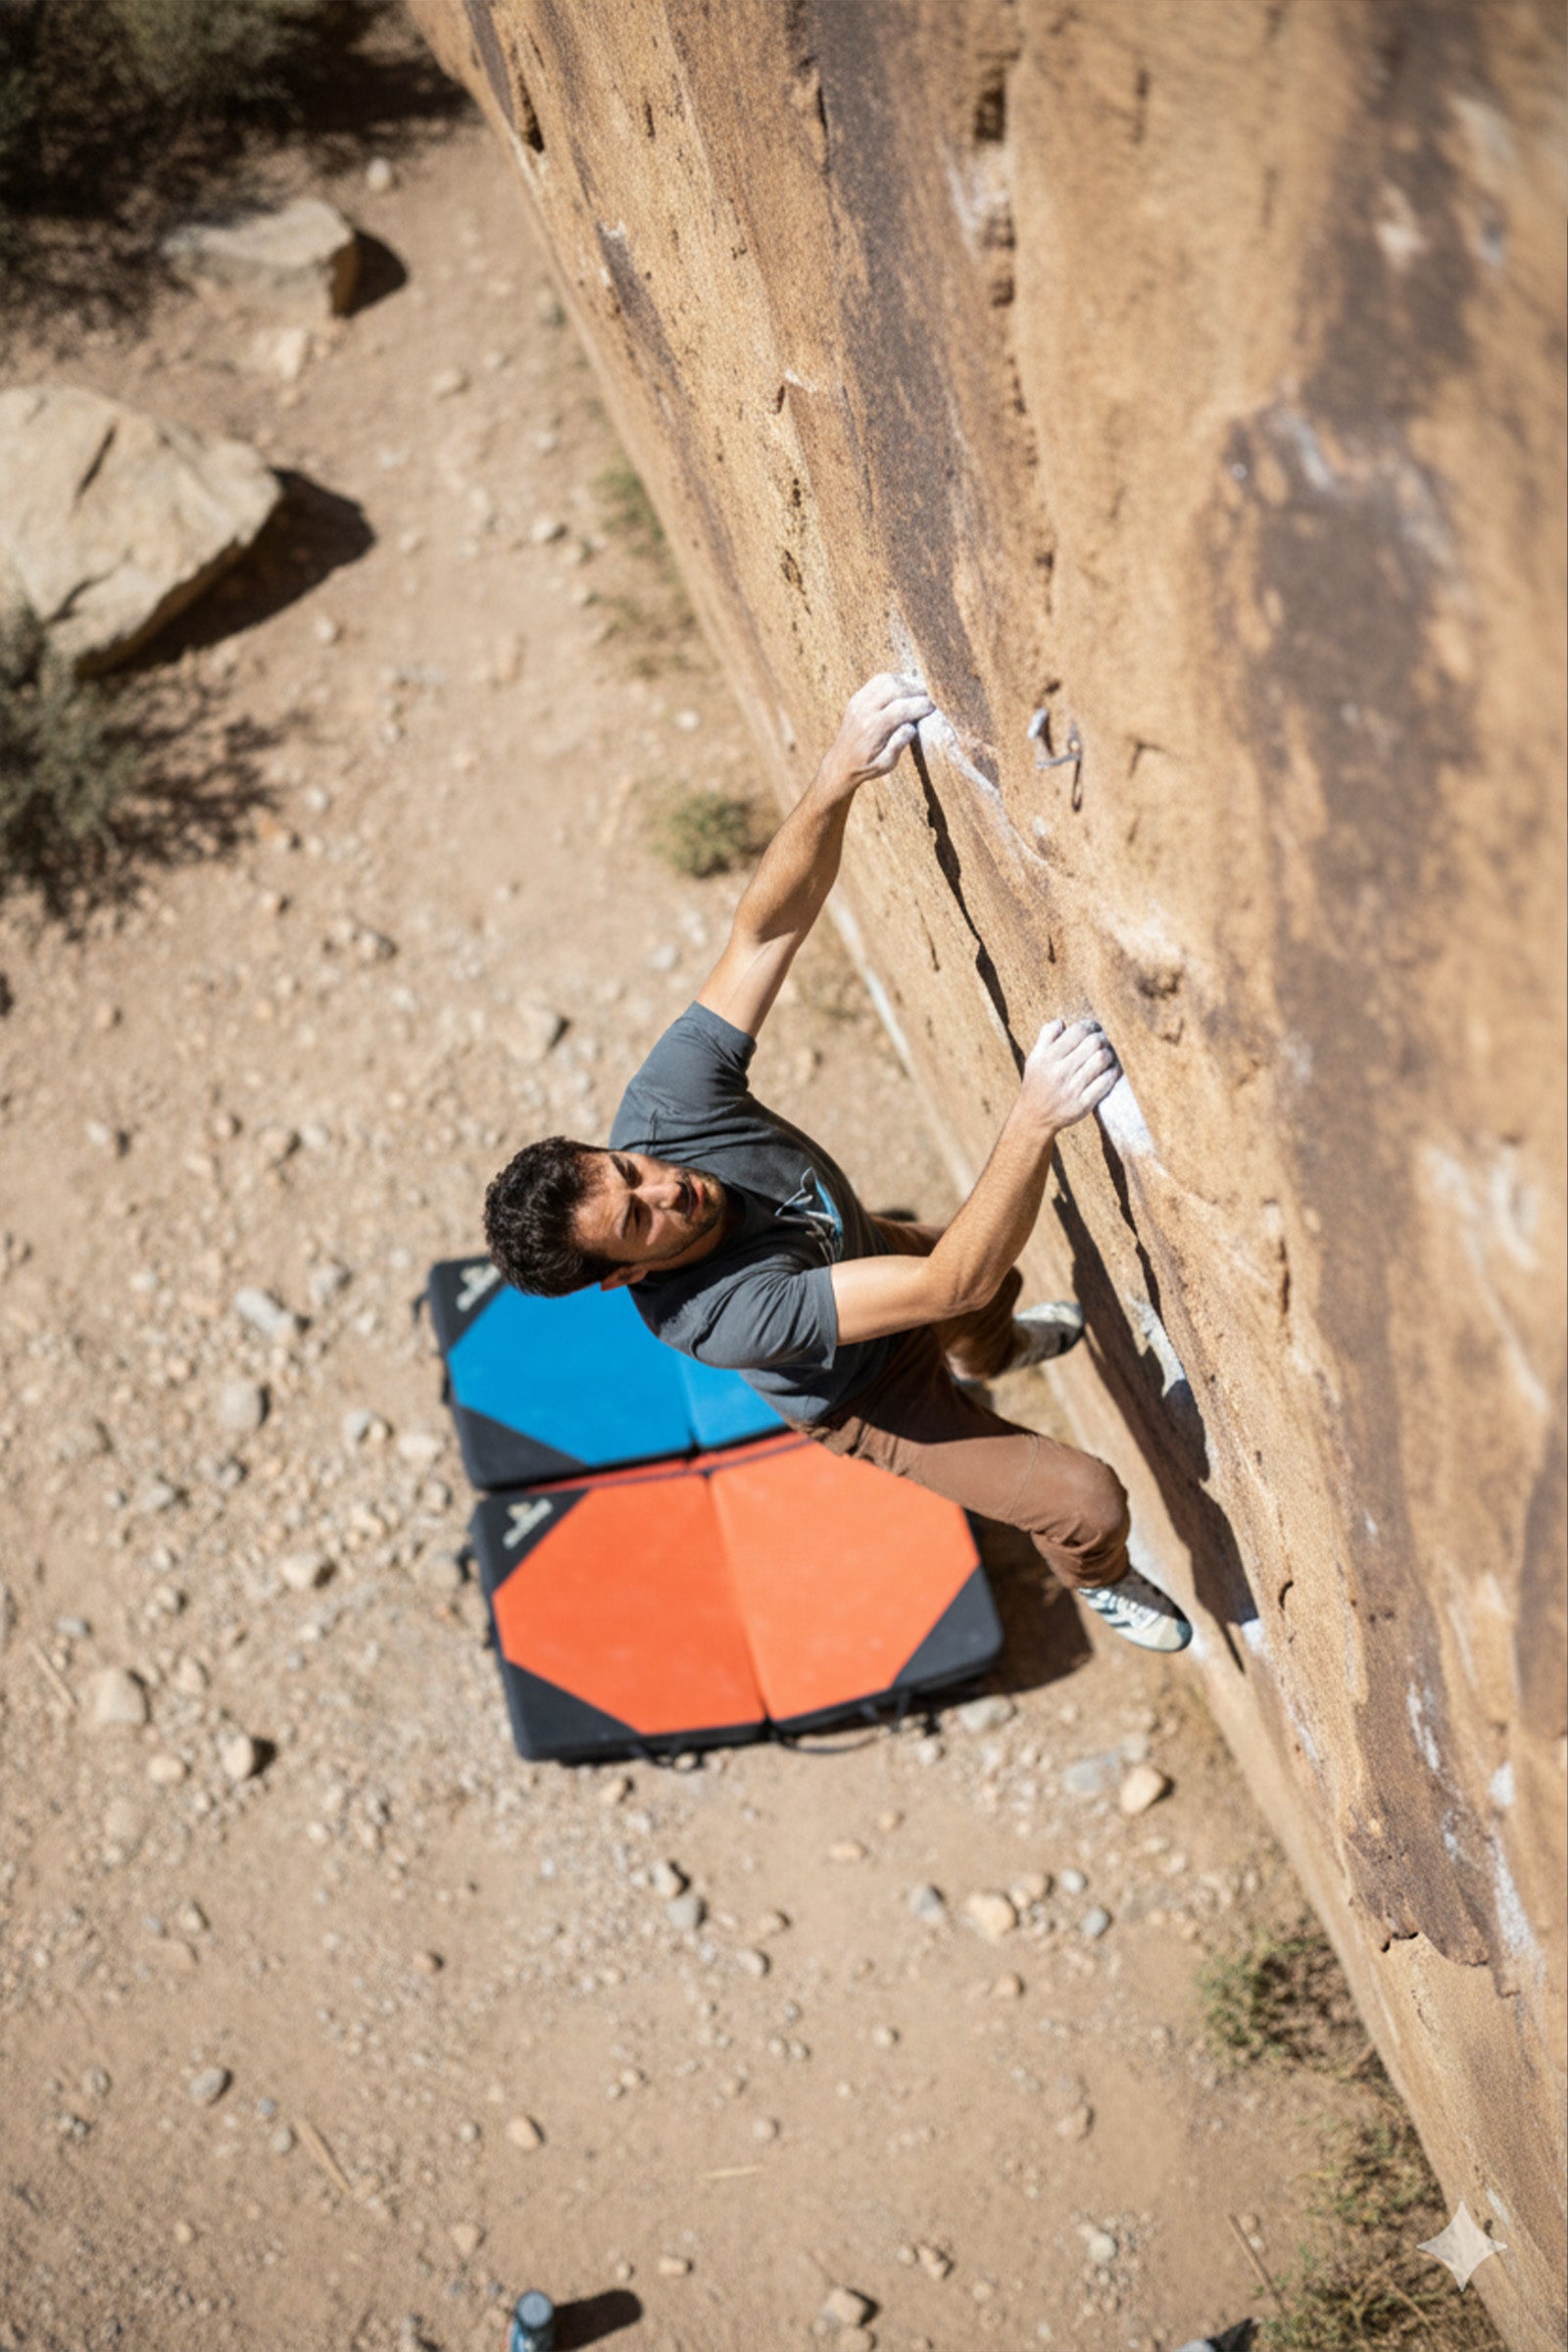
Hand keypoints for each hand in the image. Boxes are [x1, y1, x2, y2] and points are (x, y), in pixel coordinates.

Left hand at [826, 672, 934, 783]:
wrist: (841, 762)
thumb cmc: (867, 766)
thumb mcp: (886, 765)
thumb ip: (898, 745)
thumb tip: (911, 727)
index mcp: (872, 730)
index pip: (901, 709)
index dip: (920, 705)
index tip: (933, 708)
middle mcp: (864, 711)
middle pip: (894, 688)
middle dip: (915, 691)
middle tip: (927, 700)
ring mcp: (858, 702)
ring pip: (886, 680)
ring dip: (905, 684)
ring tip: (916, 695)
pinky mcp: (857, 697)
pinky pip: (878, 681)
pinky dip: (894, 681)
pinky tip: (903, 691)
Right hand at [1021, 1016, 1121, 1132]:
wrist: (1034, 1118)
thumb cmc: (1037, 1083)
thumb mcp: (1034, 1057)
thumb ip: (1046, 1036)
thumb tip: (1063, 1022)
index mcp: (1047, 1057)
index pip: (1078, 1031)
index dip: (1091, 1025)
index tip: (1094, 1028)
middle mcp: (1059, 1072)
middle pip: (1093, 1043)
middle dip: (1102, 1038)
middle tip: (1103, 1041)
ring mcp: (1072, 1089)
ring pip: (1102, 1060)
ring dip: (1110, 1054)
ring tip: (1107, 1054)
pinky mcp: (1082, 1104)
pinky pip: (1105, 1082)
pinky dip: (1113, 1072)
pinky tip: (1111, 1070)